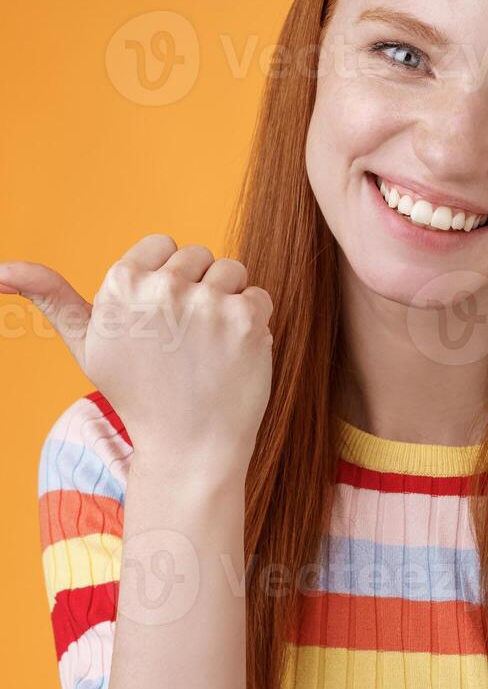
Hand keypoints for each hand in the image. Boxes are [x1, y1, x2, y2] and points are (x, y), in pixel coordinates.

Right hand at [1, 233, 274, 478]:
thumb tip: (0, 270)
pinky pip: (260, 295)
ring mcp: (206, 302)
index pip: (163, 244)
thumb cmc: (137, 392)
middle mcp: (162, 287)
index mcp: (120, 284)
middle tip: (184, 338)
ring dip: (228, 300)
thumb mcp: (87, 344)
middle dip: (197, 288)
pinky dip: (254, 321)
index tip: (160, 317)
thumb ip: (51, 298)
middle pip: (200, 255)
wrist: (188, 445)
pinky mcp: (246, 318)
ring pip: (232, 270)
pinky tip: (232, 353)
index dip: (167, 278)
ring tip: (208, 343)